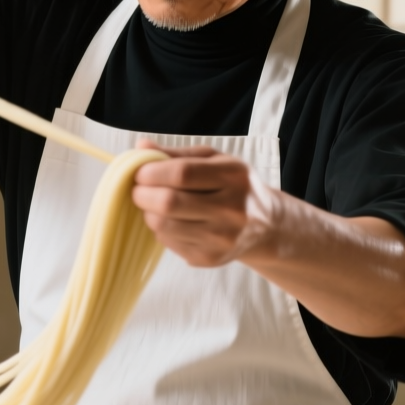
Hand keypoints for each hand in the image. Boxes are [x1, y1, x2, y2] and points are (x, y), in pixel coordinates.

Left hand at [130, 140, 276, 266]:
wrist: (266, 226)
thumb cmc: (234, 186)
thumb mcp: (215, 161)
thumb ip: (178, 154)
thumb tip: (140, 146)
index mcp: (234, 177)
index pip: (182, 173)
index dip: (151, 172)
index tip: (139, 171)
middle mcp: (232, 210)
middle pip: (169, 203)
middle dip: (142, 194)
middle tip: (138, 189)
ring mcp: (222, 238)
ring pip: (164, 226)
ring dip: (148, 213)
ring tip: (152, 204)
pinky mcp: (211, 259)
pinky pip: (169, 242)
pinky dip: (161, 230)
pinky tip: (172, 221)